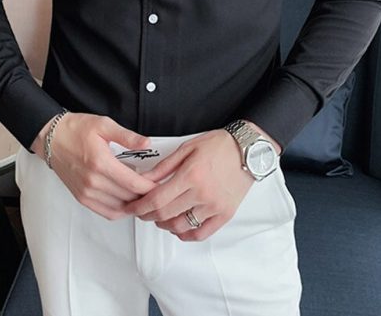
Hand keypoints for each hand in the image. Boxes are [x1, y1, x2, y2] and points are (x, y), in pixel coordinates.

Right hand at [41, 113, 157, 219]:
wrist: (51, 138)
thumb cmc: (74, 130)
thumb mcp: (104, 125)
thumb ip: (127, 136)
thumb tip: (146, 143)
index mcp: (100, 163)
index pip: (133, 183)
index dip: (150, 186)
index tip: (160, 183)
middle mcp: (93, 181)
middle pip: (128, 198)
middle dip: (146, 195)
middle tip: (157, 188)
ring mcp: (86, 192)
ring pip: (119, 208)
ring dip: (134, 204)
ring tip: (144, 195)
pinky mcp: (82, 197)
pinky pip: (106, 212)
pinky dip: (120, 210)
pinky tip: (128, 202)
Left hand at [121, 128, 255, 240]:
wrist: (248, 150)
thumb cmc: (219, 145)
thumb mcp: (187, 148)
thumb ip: (164, 166)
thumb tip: (144, 179)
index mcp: (190, 175)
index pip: (157, 199)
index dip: (140, 206)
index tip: (132, 207)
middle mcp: (202, 194)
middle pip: (165, 214)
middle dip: (147, 216)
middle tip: (141, 211)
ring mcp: (214, 207)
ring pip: (180, 227)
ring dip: (164, 225)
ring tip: (159, 217)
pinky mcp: (225, 215)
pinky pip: (201, 233)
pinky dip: (186, 235)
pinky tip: (179, 228)